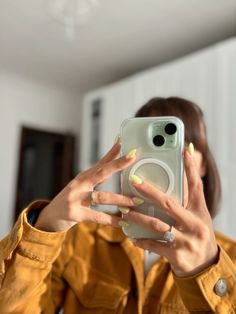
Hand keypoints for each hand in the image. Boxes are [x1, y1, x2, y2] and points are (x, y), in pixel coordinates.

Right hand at [35, 141, 137, 231]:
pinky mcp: (75, 214)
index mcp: (84, 177)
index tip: (125, 142)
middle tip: (132, 157)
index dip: (113, 152)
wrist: (49, 217)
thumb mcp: (82, 185)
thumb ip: (98, 175)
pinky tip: (122, 222)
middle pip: (101, 172)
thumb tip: (114, 160)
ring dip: (120, 199)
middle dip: (118, 164)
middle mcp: (80, 184)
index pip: (101, 162)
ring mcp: (76, 198)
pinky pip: (97, 217)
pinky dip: (111, 220)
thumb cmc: (71, 199)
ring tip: (136, 201)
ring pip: (102, 197)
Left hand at [122, 148, 218, 276]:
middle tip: (134, 180)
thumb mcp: (198, 214)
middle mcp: (194, 225)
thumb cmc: (198, 233)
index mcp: (199, 211)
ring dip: (138, 218)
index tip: (183, 150)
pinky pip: (154, 245)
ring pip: (157, 225)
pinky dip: (141, 240)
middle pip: (169, 204)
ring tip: (124, 211)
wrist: (205, 264)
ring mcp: (185, 241)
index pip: (195, 186)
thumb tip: (182, 171)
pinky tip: (131, 236)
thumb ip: (190, 195)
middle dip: (150, 191)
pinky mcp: (176, 255)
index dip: (190, 168)